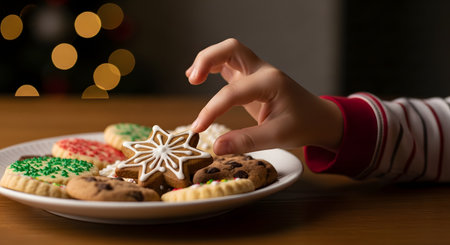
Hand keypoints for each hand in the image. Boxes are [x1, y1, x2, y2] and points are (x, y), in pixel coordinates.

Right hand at [186, 38, 342, 154]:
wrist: (319, 119)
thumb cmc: (304, 125)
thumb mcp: (278, 137)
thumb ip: (246, 141)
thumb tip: (216, 147)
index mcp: (270, 83)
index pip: (233, 92)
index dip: (212, 110)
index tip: (198, 129)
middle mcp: (263, 71)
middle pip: (231, 48)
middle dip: (207, 59)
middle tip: (192, 79)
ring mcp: (257, 72)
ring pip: (229, 51)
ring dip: (208, 59)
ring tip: (192, 77)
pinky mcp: (251, 79)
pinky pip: (229, 64)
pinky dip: (212, 66)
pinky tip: (199, 76)